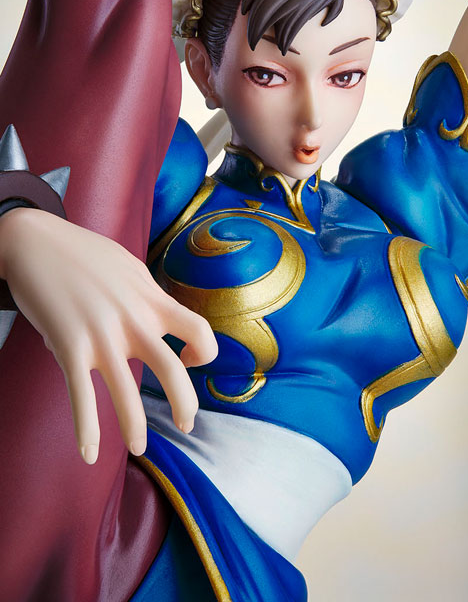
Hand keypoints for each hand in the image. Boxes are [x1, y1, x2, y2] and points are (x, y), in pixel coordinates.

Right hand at [0, 208, 216, 463]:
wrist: (35, 240)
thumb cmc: (84, 253)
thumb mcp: (129, 267)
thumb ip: (149, 296)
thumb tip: (159, 319)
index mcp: (152, 299)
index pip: (200, 329)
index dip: (205, 351)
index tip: (190, 361)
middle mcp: (133, 319)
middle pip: (173, 370)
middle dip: (185, 405)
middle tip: (186, 425)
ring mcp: (102, 334)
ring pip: (127, 393)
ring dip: (135, 428)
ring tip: (139, 448)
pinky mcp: (69, 345)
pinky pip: (81, 396)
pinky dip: (86, 430)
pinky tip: (89, 453)